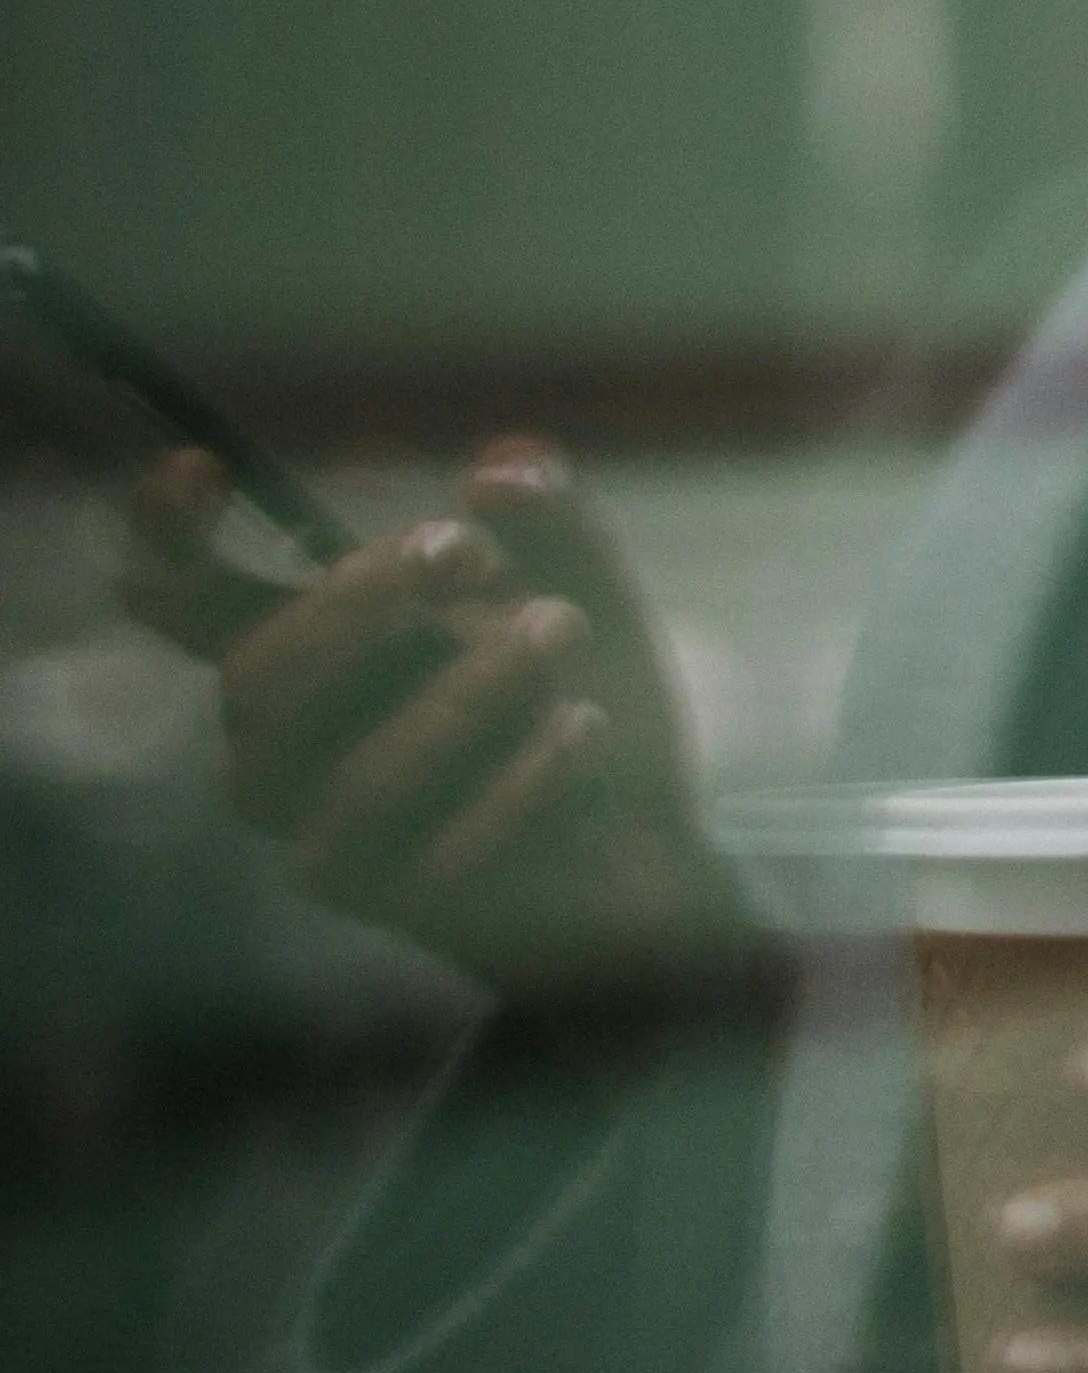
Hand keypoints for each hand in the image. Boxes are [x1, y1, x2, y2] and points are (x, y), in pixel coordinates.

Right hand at [125, 442, 738, 996]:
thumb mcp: (585, 593)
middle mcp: (279, 747)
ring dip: (465, 691)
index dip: (161, 536)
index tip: (202, 468)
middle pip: (254, 674)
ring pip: (353, 771)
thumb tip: (501, 470)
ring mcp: (320, 836)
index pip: (175, 599)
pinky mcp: (389, 905)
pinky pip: (437, 847)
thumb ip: (553, 525)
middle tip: (466, 551)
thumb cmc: (576, 703)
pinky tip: (582, 727)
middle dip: (357, 601)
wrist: (642, 847)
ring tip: (562, 629)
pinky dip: (519, 778)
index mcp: (297, 654)